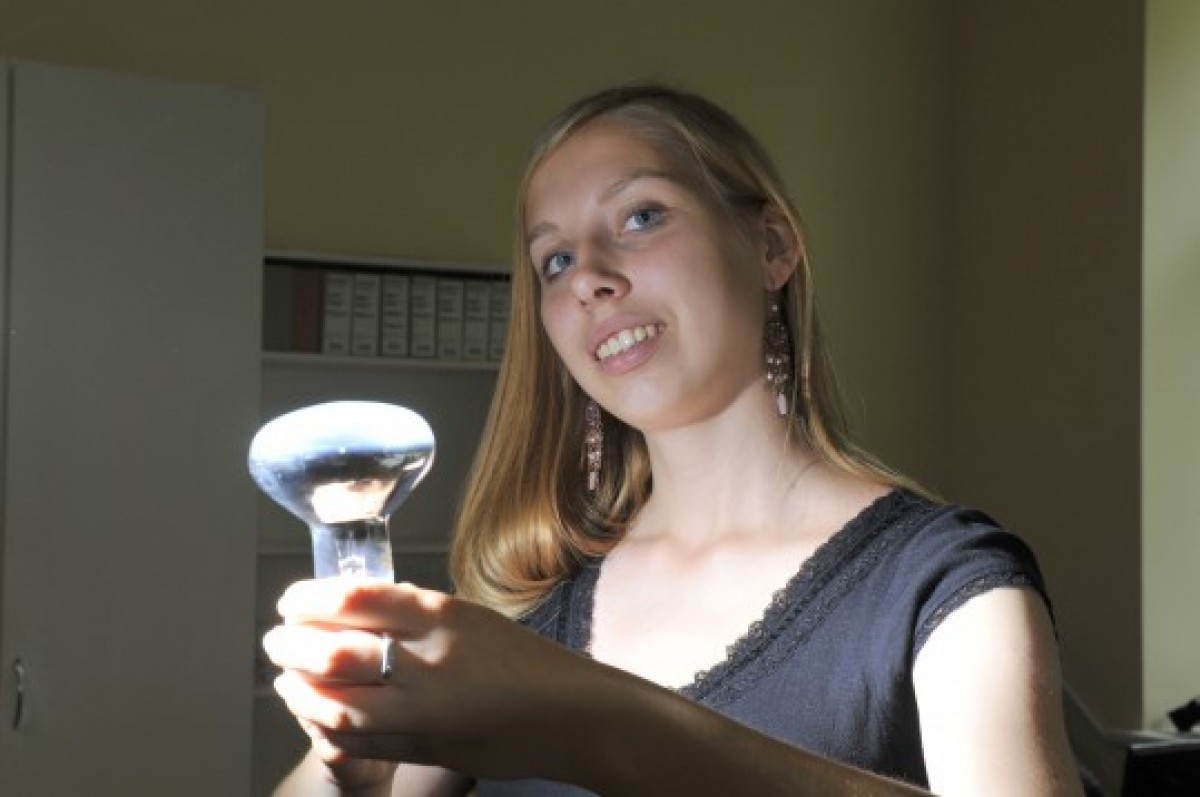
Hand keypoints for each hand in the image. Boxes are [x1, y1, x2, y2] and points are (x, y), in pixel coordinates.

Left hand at [262, 579, 594, 780]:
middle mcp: (428, 659)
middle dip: (290, 645)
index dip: (309, 599)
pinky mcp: (424, 745)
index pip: (355, 598)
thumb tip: (361, 609)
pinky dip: (326, 725)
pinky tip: (315, 713)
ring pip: (337, 702)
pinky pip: (359, 738)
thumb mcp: (472, 617)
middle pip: (334, 650)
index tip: (292, 601)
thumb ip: (418, 613)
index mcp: (441, 615)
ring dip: (299, 690)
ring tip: (285, 679)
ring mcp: (424, 708)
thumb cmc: (526, 661)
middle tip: (274, 639)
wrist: (570, 714)